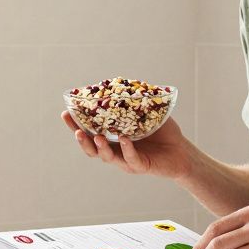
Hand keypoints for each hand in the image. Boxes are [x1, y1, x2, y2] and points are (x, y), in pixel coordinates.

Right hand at [61, 111, 190, 179]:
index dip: (76, 125)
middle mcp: (116, 151)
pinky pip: (131, 159)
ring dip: (100, 147)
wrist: (182, 151)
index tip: (65, 112)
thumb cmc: (163, 132)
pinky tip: (124, 140)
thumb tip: (124, 81)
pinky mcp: (141, 166)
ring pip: (107, 157)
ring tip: (95, 137)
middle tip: (75, 131)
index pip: (90, 132)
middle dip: (81, 140)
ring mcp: (127, 161)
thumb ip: (135, 101)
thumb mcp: (147, 112)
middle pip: (92, 149)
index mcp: (113, 138)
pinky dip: (127, 149)